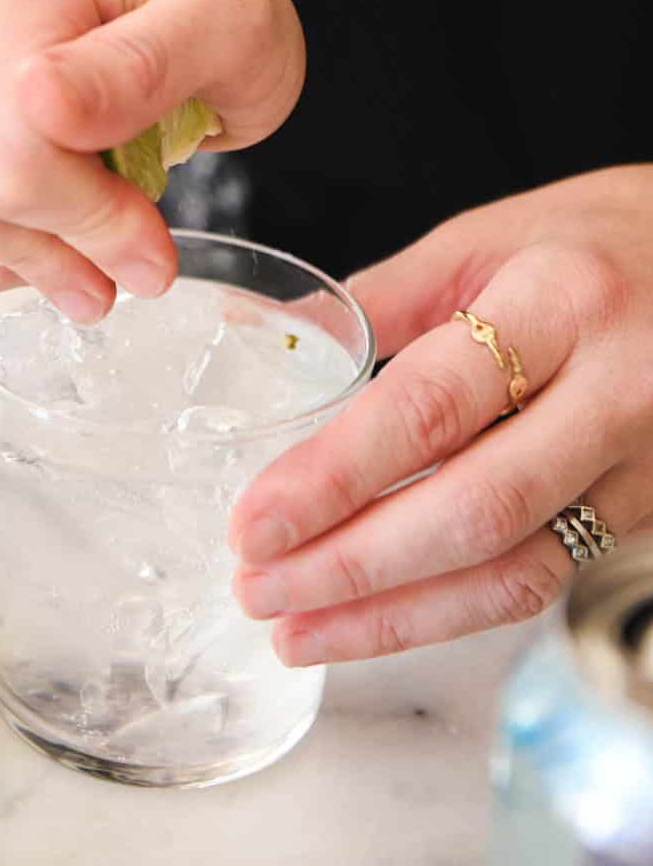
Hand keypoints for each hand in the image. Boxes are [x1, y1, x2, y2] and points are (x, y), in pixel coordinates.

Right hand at [0, 0, 303, 320]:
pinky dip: (1, 246)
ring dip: (21, 254)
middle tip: (129, 258)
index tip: (154, 240)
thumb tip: (40, 103)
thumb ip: (145, 61)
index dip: (87, 220)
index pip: (8, 153)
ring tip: (100, 245)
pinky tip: (63, 223)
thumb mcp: (231, 17)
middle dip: (41, 246)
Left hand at [230, 166, 652, 661]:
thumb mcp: (491, 238)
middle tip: (256, 585)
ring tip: (294, 627)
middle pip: (472, 508)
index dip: (334, 475)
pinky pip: (541, 578)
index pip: (431, 406)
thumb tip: (270, 337)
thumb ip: (386, 297)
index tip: (253, 519)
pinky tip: (375, 620)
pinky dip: (450, 610)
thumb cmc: (603, 238)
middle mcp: (614, 391)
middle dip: (350, 565)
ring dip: (392, 616)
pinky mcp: (645, 511)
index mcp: (560, 301)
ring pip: (512, 569)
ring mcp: (642, 465)